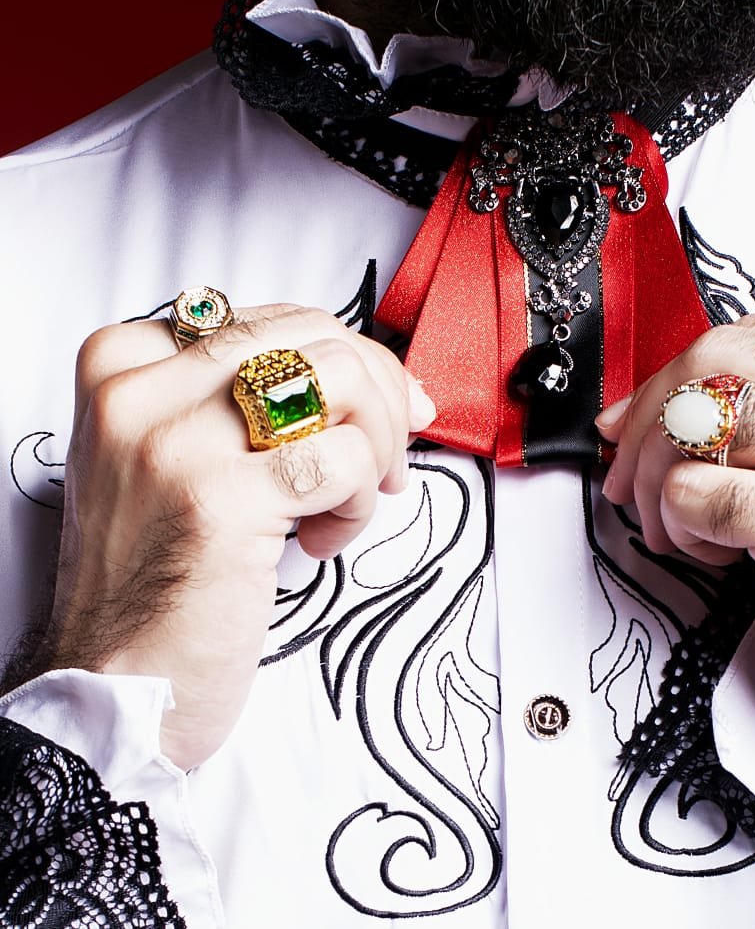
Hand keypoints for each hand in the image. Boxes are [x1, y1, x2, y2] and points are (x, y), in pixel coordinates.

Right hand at [45, 304, 434, 768]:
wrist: (112, 691)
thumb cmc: (157, 578)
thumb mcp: (174, 456)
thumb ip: (246, 398)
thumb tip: (377, 371)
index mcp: (123, 366)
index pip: (274, 318)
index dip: (344, 359)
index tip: (375, 407)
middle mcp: (140, 392)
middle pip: (314, 337)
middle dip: (379, 394)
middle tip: (385, 459)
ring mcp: (177, 442)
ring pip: (339, 380)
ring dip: (376, 444)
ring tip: (348, 501)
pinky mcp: (222, 500)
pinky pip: (346, 459)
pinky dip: (360, 502)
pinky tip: (320, 542)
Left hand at [596, 309, 754, 768]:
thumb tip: (664, 389)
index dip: (691, 368)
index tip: (660, 406)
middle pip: (720, 356)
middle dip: (651, 409)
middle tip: (630, 463)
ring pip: (694, 418)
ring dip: (657, 474)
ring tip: (676, 520)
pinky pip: (691, 491)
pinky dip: (677, 524)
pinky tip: (715, 554)